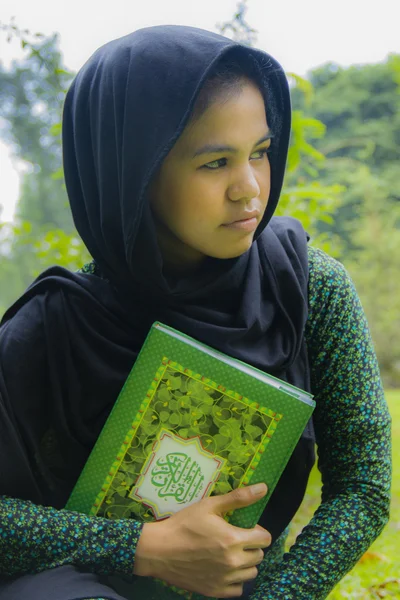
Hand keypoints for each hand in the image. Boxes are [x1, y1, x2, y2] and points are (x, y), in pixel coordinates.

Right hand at [134, 483, 270, 597]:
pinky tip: (224, 569)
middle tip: (236, 539)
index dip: (258, 531)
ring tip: (230, 554)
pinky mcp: (215, 592)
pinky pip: (238, 589)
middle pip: (259, 556)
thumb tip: (263, 488)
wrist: (159, 550)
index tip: (246, 528)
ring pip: (251, 573)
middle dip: (252, 546)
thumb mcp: (209, 506)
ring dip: (245, 563)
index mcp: (233, 539)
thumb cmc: (184, 524)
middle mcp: (232, 562)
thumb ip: (238, 498)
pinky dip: (235, 580)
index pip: (265, 539)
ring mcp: (224, 579)